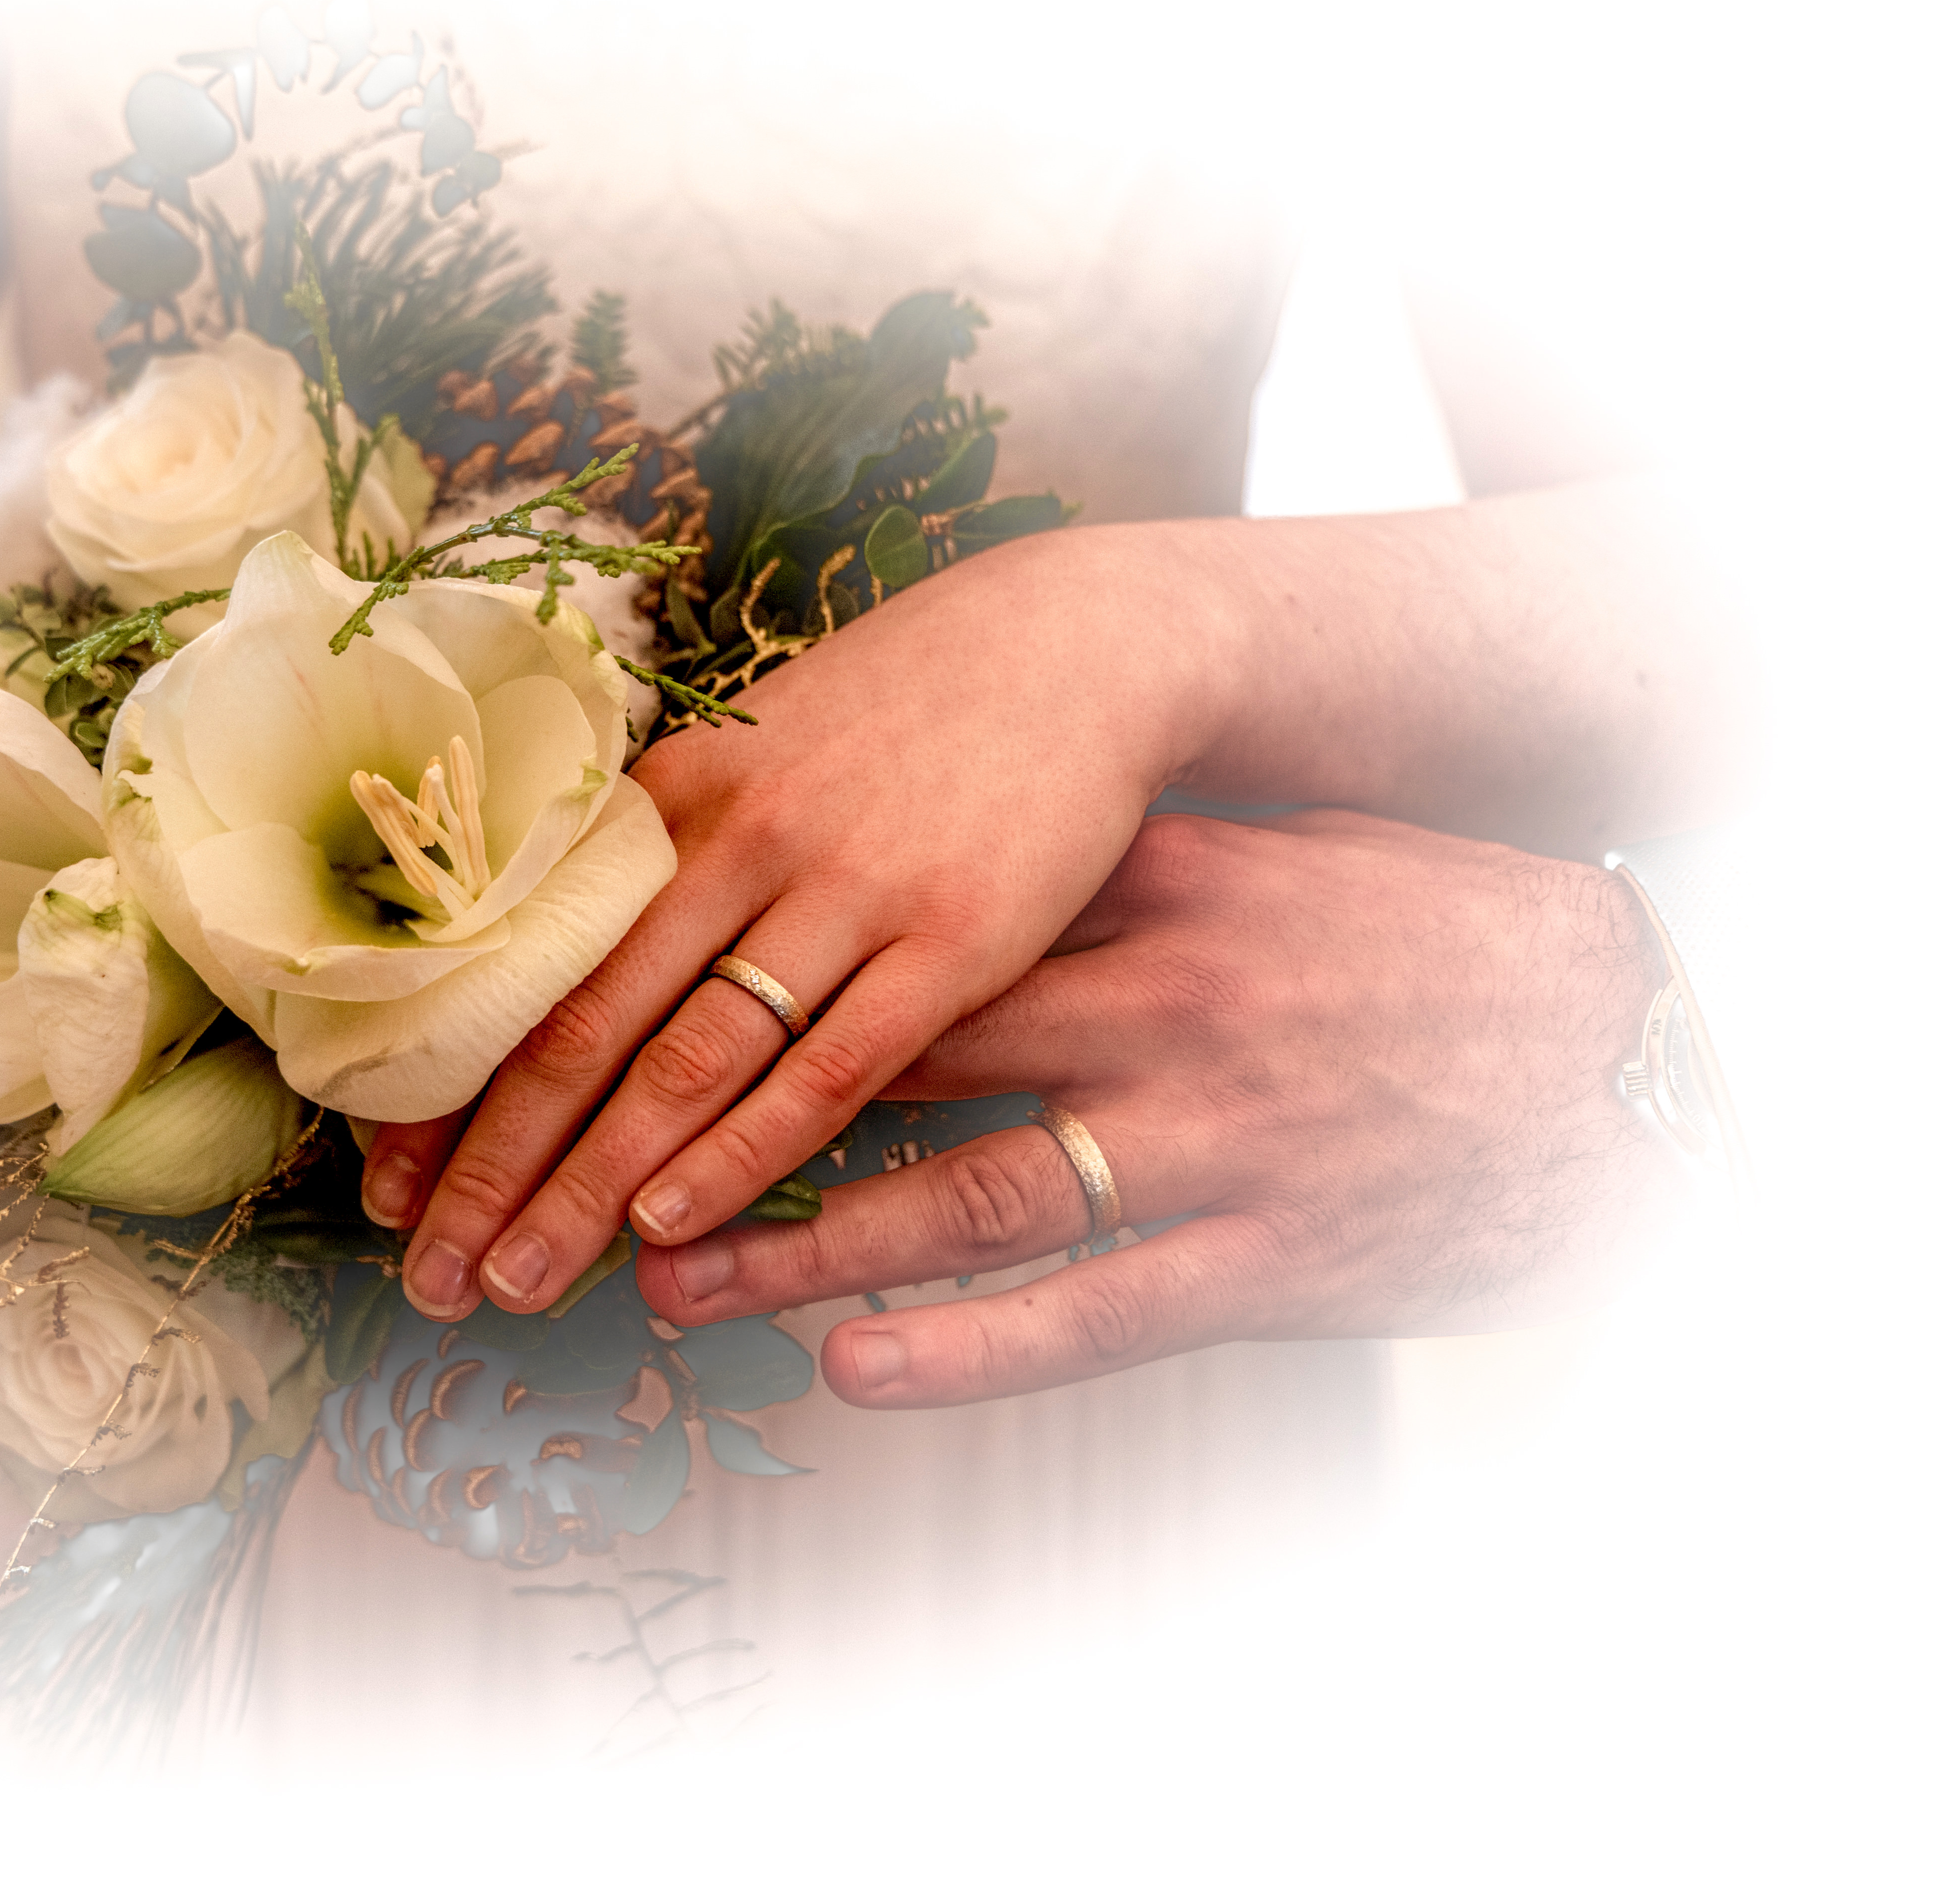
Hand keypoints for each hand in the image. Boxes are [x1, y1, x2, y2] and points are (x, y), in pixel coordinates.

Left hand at [357, 486, 1744, 1324]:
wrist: (1075, 642)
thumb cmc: (899, 715)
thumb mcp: (756, 755)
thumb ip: (666, 857)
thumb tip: (561, 966)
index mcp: (671, 800)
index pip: (527, 966)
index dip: (449, 1082)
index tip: (382, 1183)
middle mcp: (734, 845)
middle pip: (581, 1032)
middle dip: (493, 1168)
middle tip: (428, 1273)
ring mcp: (840, 892)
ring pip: (684, 1067)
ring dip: (590, 1187)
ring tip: (517, 1282)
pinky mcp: (948, 939)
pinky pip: (825, 1069)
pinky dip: (740, 1153)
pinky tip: (669, 1226)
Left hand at [639, 810, 1674, 1405]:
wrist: (1622, 1038)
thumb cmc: (1413, 936)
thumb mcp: (1252, 856)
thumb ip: (1103, 857)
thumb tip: (939, 842)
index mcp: (1140, 899)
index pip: (906, 934)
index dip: (756, 978)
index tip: (623, 1016)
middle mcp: (1157, 1011)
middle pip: (890, 1067)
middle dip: (728, 1127)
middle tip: (587, 1176)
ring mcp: (1212, 1140)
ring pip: (965, 1199)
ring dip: (800, 1247)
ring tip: (666, 1285)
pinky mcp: (1273, 1259)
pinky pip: (1092, 1312)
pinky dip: (964, 1348)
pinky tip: (846, 1368)